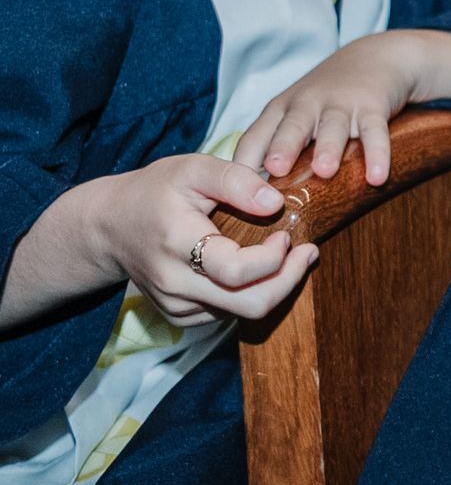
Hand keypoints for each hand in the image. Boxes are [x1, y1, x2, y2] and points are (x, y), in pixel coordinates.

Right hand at [89, 154, 316, 326]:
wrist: (109, 226)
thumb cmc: (154, 191)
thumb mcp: (193, 169)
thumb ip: (236, 180)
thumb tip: (275, 203)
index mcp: (177, 244)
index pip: (237, 271)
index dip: (274, 258)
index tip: (289, 235)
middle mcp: (175, 284)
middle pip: (249, 305)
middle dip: (289, 281)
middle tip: (307, 253)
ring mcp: (177, 305)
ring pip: (242, 313)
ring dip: (275, 287)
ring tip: (286, 255)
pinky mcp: (180, 315)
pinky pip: (228, 314)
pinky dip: (251, 293)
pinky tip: (258, 269)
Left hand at [233, 34, 423, 186]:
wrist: (375, 57)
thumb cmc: (327, 97)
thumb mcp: (295, 113)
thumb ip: (277, 147)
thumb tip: (253, 198)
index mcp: (280, 111)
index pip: (254, 139)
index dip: (243, 164)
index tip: (238, 195)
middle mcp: (306, 105)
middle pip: (291, 127)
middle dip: (283, 147)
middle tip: (275, 169)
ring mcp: (340, 104)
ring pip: (332, 126)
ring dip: (329, 147)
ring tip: (325, 170)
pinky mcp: (372, 106)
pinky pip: (375, 132)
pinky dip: (377, 154)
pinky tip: (377, 177)